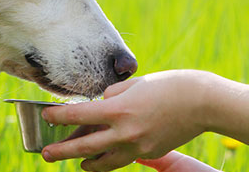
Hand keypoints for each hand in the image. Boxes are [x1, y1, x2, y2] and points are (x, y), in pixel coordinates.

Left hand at [41, 70, 216, 170]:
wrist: (203, 102)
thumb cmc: (168, 85)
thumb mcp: (133, 85)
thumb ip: (111, 97)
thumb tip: (99, 107)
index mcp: (118, 110)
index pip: (77, 116)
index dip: (57, 117)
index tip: (46, 116)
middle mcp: (125, 132)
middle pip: (85, 147)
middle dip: (62, 151)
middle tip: (46, 154)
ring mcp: (138, 147)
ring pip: (104, 163)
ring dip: (87, 164)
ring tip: (77, 163)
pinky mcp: (150, 153)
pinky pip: (123, 159)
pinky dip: (111, 160)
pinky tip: (104, 158)